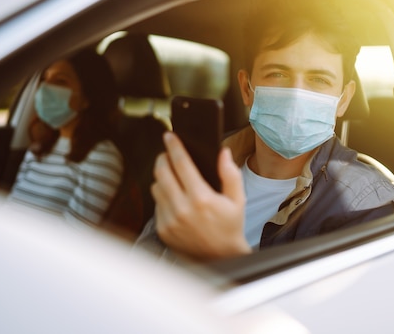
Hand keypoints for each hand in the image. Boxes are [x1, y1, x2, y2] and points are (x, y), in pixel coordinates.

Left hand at [151, 132, 251, 259]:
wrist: (221, 258)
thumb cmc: (230, 226)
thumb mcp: (238, 200)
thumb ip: (230, 175)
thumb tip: (223, 153)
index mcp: (201, 198)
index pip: (181, 164)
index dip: (174, 147)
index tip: (169, 137)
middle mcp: (182, 209)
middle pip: (162, 172)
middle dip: (162, 158)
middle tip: (167, 154)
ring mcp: (170, 220)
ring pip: (156, 187)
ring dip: (161, 178)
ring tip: (171, 176)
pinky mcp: (163, 229)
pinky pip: (156, 204)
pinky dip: (163, 197)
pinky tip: (174, 197)